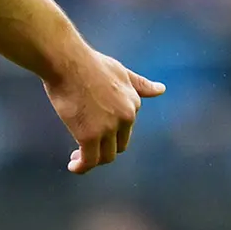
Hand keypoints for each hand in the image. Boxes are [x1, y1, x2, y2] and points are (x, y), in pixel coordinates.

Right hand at [43, 50, 165, 173]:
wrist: (68, 62)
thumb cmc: (89, 64)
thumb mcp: (121, 72)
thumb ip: (140, 85)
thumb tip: (162, 89)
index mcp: (133, 103)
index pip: (126, 128)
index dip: (110, 132)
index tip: (94, 130)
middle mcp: (126, 117)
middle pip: (118, 145)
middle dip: (103, 148)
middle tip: (84, 147)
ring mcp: (108, 128)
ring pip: (105, 156)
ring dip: (92, 161)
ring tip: (77, 159)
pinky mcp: (89, 136)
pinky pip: (89, 160)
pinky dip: (81, 167)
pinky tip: (73, 166)